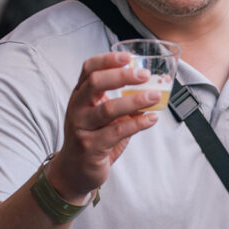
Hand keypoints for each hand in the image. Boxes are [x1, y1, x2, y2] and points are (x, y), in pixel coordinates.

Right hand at [47, 52, 160, 201]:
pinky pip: (117, 131)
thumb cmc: (93, 138)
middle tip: (145, 75)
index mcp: (80, 96)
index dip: (108, 60)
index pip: (89, 69)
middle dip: (122, 76)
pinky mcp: (91, 146)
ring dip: (135, 101)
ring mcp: (82, 127)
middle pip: (96, 83)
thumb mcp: (103, 115)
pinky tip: (151, 119)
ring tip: (155, 96)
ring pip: (108, 109)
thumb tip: (155, 87)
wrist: (73, 171)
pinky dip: (137, 124)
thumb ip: (123, 101)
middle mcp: (77, 108)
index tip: (128, 57)